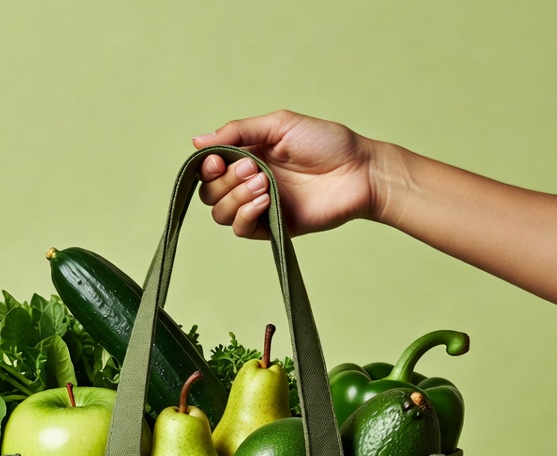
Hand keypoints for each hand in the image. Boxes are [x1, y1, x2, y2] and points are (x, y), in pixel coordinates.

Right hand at [193, 110, 380, 239]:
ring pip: (221, 213)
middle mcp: (249, 183)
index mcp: (248, 156)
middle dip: (224, 181)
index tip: (218, 160)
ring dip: (235, 197)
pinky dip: (245, 214)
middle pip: (209, 193)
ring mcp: (259, 207)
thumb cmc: (326, 144)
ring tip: (264, 183)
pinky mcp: (272, 228)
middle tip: (254, 169)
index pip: (209, 168)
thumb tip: (198, 141)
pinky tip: (265, 200)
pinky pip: (241, 229)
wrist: (358, 172)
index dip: (206, 167)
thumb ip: (239, 131)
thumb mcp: (279, 125)